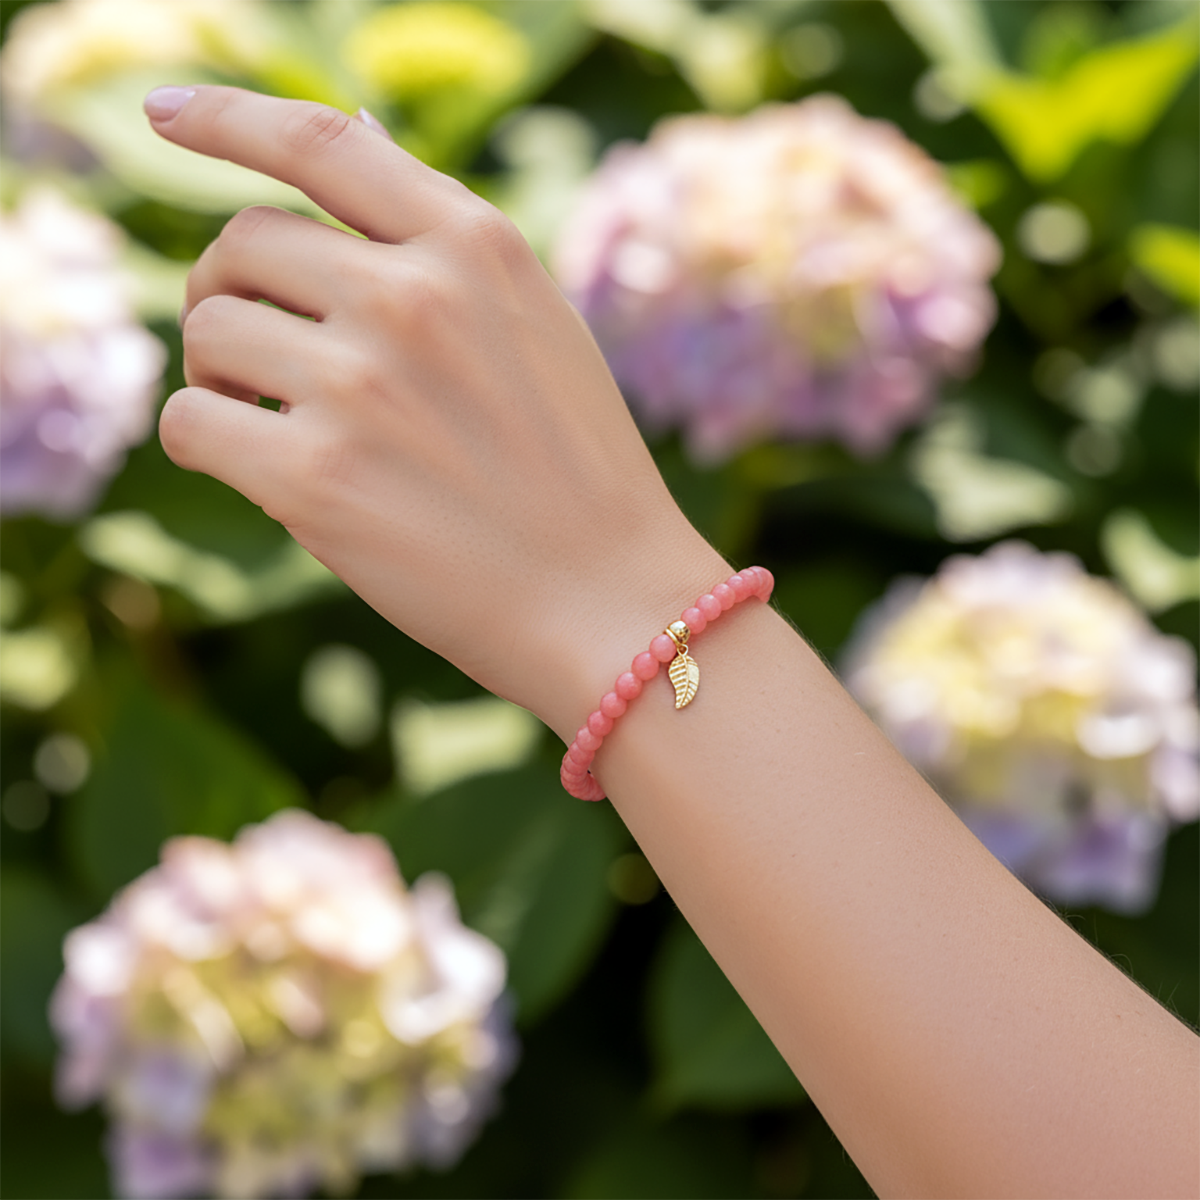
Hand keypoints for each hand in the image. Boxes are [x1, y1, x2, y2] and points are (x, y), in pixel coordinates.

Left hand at [146, 87, 724, 737]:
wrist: (608, 601)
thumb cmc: (576, 471)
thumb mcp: (537, 326)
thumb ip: (444, 246)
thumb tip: (349, 139)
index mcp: (474, 245)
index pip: (320, 140)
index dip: (228, 118)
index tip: (166, 114)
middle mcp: (413, 297)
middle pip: (244, 242)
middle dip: (230, 290)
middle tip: (253, 347)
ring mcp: (360, 385)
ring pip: (210, 332)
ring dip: (221, 371)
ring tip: (271, 416)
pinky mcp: (314, 478)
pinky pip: (191, 423)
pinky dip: (204, 440)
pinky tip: (256, 466)